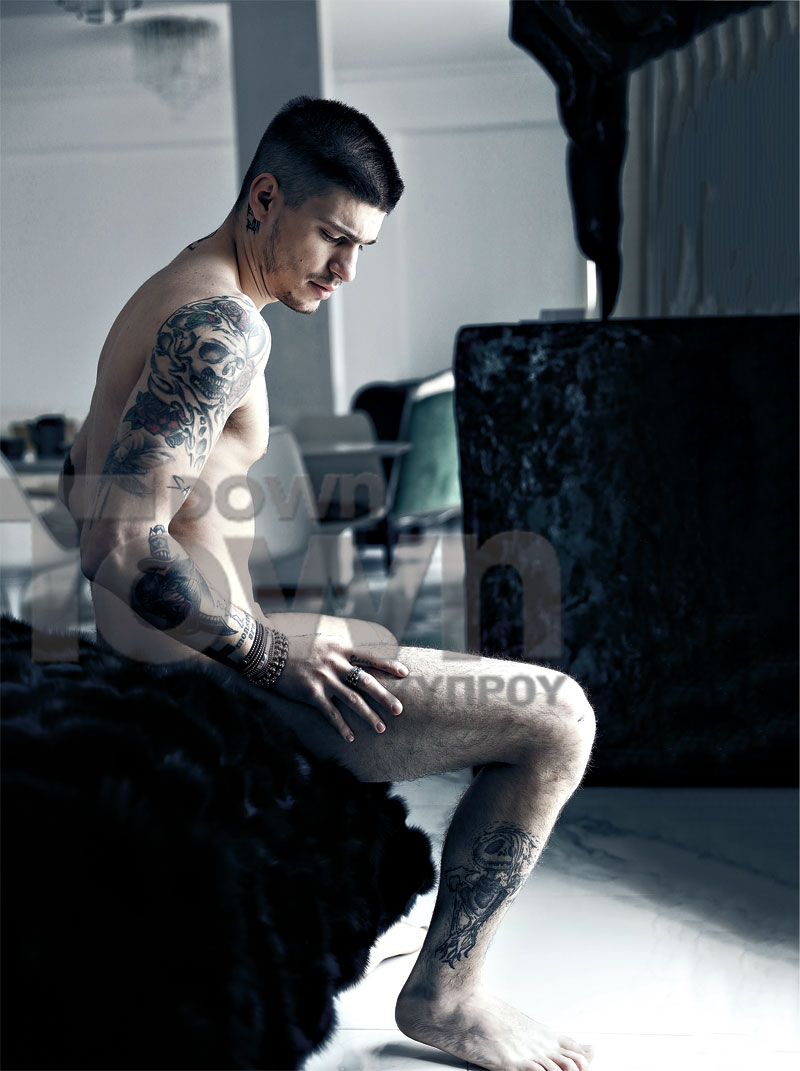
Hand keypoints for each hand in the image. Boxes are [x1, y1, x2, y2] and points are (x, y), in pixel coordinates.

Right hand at [272, 632, 408, 741]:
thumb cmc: (296, 647)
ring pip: (353, 700)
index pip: (370, 657)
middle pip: (367, 682)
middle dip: (385, 697)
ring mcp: (324, 678)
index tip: (405, 672)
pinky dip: (342, 727)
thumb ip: (339, 652)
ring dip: (368, 716)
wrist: (268, 652)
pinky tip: (350, 738)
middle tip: (400, 710)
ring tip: (381, 728)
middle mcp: (336, 663)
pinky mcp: (311, 693)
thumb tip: (355, 660)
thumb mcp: (322, 642)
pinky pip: (331, 713)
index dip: (388, 665)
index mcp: (340, 649)